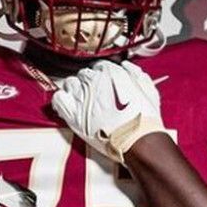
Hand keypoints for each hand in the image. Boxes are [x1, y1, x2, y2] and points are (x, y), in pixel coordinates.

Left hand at [51, 60, 171, 162]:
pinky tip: (67, 105)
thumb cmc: (144, 119)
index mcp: (111, 72)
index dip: (103, 75)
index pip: (100, 66)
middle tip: (95, 94)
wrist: (136, 140)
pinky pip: (58, 99)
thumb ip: (136, 75)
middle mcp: (94, 81)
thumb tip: (127, 67)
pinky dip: (61, 100)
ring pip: (69, 83)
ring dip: (74, 89)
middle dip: (90, 82)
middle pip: (85, 74)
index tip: (105, 83)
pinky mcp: (72, 114)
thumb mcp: (148, 91)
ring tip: (81, 99)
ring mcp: (81, 97)